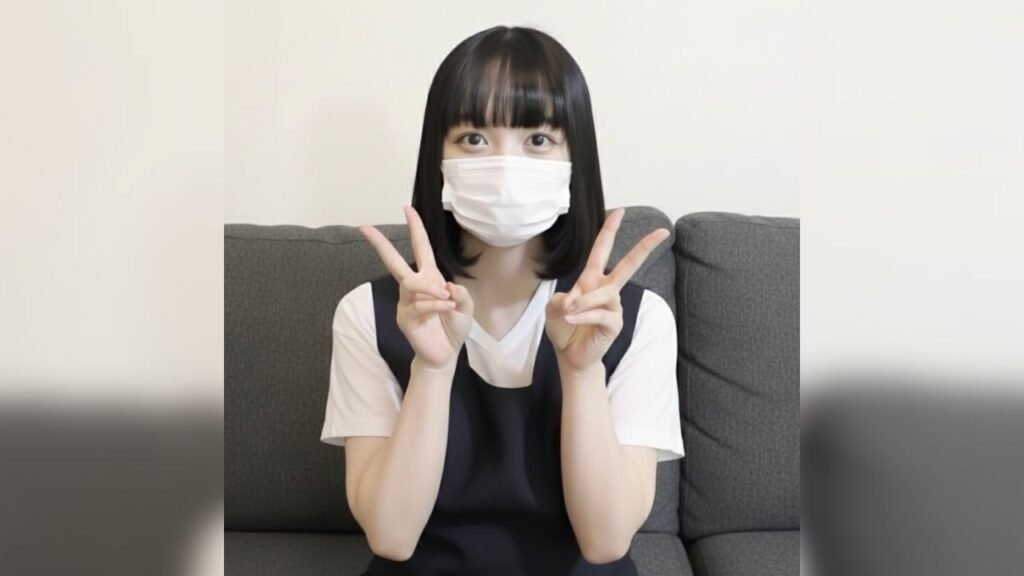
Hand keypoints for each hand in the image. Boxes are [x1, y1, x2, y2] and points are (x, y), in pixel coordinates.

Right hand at [359, 206, 474, 369]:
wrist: (445, 353)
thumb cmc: (453, 327)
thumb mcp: (465, 307)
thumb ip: (461, 294)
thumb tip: (448, 286)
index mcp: (430, 278)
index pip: (421, 248)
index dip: (416, 229)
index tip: (407, 209)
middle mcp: (414, 287)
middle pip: (394, 261)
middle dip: (380, 244)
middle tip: (364, 227)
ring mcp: (406, 302)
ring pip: (412, 283)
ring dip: (432, 289)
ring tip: (447, 299)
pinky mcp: (404, 317)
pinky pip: (420, 304)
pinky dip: (436, 305)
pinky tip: (446, 308)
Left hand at [545, 208, 669, 373]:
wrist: (570, 355)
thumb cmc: (564, 328)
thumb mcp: (554, 308)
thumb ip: (560, 298)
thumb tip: (575, 298)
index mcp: (591, 279)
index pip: (602, 250)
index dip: (609, 230)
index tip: (619, 211)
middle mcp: (607, 289)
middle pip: (629, 264)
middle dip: (644, 247)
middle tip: (662, 232)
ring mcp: (613, 307)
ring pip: (605, 293)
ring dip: (584, 301)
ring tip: (568, 311)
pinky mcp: (614, 324)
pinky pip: (601, 313)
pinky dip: (584, 315)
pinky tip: (571, 319)